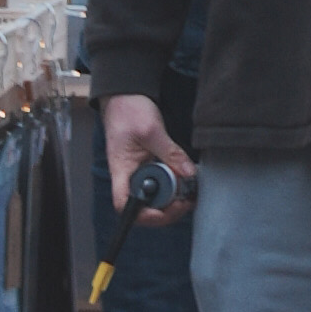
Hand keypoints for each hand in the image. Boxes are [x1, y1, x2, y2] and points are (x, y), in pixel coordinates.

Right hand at [102, 88, 189, 212]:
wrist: (125, 96)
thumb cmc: (128, 110)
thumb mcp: (152, 131)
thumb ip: (171, 153)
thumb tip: (189, 174)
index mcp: (121, 170)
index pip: (125, 205)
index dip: (146, 215)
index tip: (169, 208)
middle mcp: (128, 177)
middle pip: (144, 206)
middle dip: (167, 207)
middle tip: (187, 198)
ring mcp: (138, 173)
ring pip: (154, 197)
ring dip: (172, 197)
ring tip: (189, 188)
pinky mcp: (147, 167)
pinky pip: (160, 184)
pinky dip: (173, 184)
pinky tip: (184, 177)